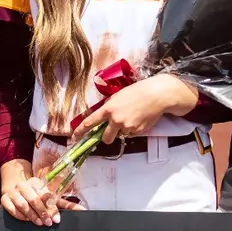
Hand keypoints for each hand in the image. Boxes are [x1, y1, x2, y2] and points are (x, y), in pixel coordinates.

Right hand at [0, 160, 80, 227]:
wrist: (13, 190)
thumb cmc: (36, 195)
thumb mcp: (51, 198)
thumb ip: (66, 205)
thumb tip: (83, 211)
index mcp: (36, 183)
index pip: (45, 195)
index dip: (51, 208)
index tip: (56, 219)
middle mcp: (24, 185)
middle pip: (34, 199)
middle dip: (42, 212)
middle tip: (48, 223)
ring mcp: (13, 192)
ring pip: (23, 204)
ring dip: (32, 215)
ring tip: (39, 223)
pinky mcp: (4, 200)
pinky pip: (12, 209)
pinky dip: (20, 216)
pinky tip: (26, 220)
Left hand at [72, 75, 198, 142]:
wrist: (156, 95)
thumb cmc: (137, 91)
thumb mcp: (118, 95)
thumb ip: (109, 106)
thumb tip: (103, 115)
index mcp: (108, 109)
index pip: (90, 122)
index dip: (80, 131)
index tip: (74, 138)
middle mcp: (116, 120)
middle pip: (106, 138)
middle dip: (108, 137)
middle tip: (114, 129)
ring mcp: (127, 127)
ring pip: (121, 135)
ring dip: (123, 129)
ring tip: (132, 116)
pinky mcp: (138, 131)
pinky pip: (132, 134)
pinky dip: (134, 129)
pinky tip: (140, 118)